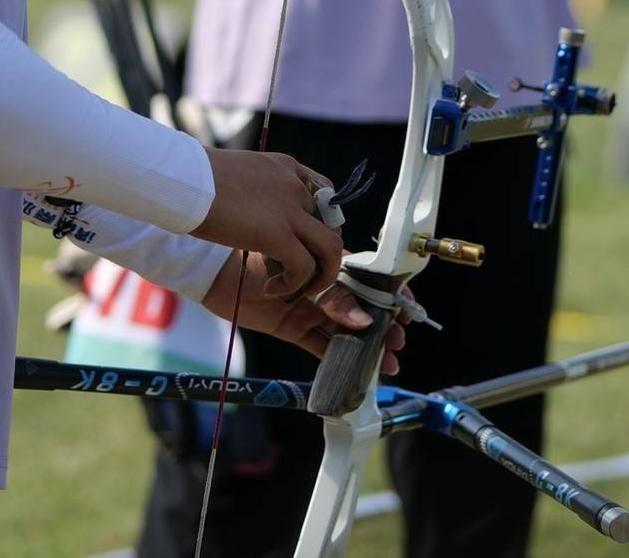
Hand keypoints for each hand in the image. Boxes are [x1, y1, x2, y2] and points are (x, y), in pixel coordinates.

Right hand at [192, 146, 346, 301]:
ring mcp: (290, 209)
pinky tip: (272, 288)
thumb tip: (246, 205)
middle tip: (302, 271)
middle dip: (323, 253)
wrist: (180, 177)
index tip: (304, 240)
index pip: (325, 194)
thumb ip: (254, 188)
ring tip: (298, 288)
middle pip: (332, 225)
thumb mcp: (235, 174)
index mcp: (286, 168)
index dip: (321, 222)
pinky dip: (293, 284)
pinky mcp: (277, 233)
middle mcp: (296, 186)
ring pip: (331, 248)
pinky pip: (304, 267)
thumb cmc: (192, 178)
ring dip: (320, 274)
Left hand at [201, 251, 406, 374]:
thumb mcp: (305, 274)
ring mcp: (310, 310)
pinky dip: (337, 360)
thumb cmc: (261, 258)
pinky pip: (319, 347)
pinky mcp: (293, 329)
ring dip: (365, 348)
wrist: (218, 271)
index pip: (371, 283)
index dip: (392, 298)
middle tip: (398, 344)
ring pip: (345, 332)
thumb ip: (336, 299)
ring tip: (385, 364)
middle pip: (363, 312)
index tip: (410, 313)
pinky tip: (354, 371)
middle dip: (384, 328)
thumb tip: (365, 322)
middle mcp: (325, 289)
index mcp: (333, 266)